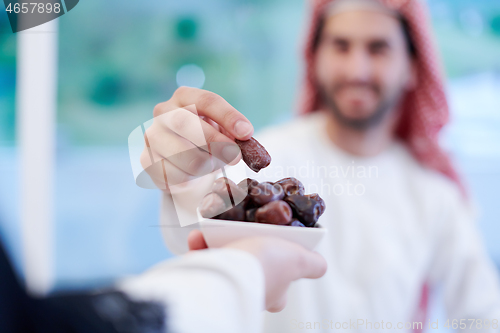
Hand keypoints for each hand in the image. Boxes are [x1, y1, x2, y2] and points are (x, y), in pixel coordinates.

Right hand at [140, 87, 253, 190]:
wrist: (182, 159)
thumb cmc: (207, 138)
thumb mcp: (222, 129)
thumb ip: (233, 132)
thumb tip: (245, 136)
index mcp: (184, 97)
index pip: (207, 101)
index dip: (228, 117)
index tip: (246, 133)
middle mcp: (163, 112)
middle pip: (187, 124)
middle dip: (216, 142)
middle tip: (235, 156)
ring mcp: (152, 136)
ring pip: (182, 153)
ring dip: (207, 164)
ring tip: (215, 165)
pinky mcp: (147, 160)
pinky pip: (174, 174)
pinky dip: (192, 178)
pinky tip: (197, 175)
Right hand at [187, 230, 327, 312]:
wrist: (227, 270)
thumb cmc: (263, 266)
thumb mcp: (298, 259)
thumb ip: (312, 264)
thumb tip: (321, 266)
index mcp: (273, 290)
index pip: (281, 276)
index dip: (279, 258)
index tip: (272, 239)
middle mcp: (251, 290)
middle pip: (250, 263)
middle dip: (243, 242)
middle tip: (241, 228)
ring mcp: (227, 283)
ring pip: (224, 257)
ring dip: (219, 239)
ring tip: (217, 228)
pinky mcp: (205, 276)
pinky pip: (203, 257)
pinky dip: (200, 243)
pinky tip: (200, 236)